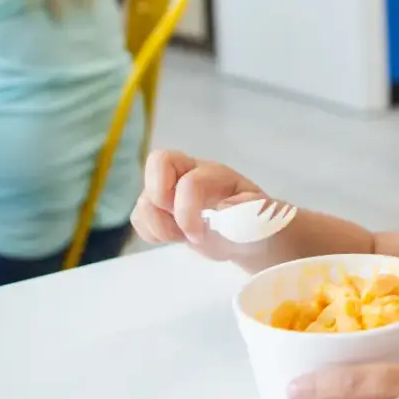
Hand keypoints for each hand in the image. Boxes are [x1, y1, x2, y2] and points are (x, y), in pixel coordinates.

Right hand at [130, 151, 264, 259]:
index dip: (187, 211)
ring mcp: (170, 190)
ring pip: (144, 198)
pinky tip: (175, 237)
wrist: (247, 235)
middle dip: (160, 198)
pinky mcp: (159, 210)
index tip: (199, 234)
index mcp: (214, 174)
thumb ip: (246, 211)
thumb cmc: (253, 221)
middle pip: (157, 161)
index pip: (189, 182)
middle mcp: (188, 174)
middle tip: (179, 227)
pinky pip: (139, 217)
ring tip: (182, 237)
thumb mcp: (259, 216)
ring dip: (158, 224)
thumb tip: (222, 208)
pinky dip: (152, 233)